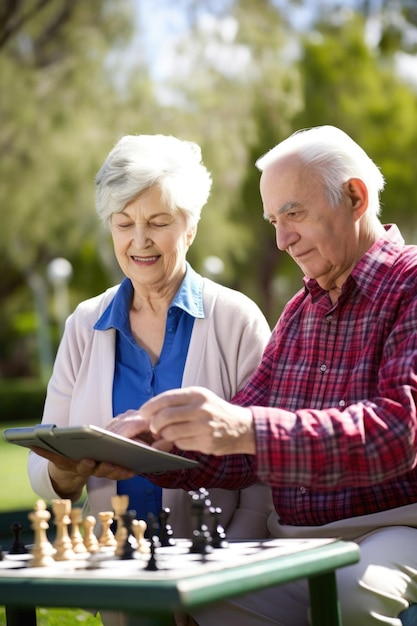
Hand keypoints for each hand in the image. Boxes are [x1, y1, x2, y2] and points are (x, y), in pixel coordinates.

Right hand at [31, 446, 135, 500]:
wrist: (70, 475)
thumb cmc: (65, 459)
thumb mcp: (54, 456)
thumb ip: (45, 450)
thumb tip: (31, 443)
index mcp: (75, 465)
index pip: (80, 466)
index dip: (84, 465)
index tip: (87, 462)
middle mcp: (88, 470)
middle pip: (98, 470)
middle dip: (106, 468)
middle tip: (114, 463)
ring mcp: (99, 472)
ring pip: (111, 472)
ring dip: (120, 471)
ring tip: (130, 466)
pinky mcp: (111, 471)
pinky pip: (120, 472)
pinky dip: (127, 472)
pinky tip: (135, 469)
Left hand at [111, 387, 255, 455]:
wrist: (241, 427)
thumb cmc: (214, 411)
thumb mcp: (199, 399)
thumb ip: (176, 403)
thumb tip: (149, 413)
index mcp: (197, 394)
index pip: (166, 398)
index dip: (150, 407)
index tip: (143, 413)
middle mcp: (201, 408)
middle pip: (165, 417)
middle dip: (154, 424)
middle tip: (154, 428)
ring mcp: (205, 426)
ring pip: (170, 432)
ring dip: (165, 435)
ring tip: (169, 433)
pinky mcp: (207, 442)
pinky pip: (181, 444)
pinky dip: (177, 442)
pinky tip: (184, 438)